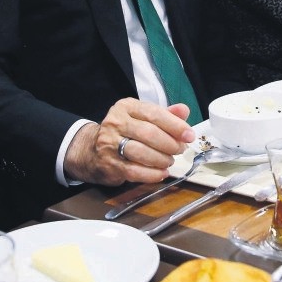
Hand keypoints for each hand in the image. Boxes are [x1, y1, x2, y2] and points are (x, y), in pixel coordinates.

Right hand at [63, 99, 193, 185]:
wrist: (91, 150)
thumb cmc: (126, 132)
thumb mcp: (144, 118)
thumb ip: (166, 114)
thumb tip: (184, 110)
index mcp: (127, 107)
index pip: (155, 113)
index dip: (175, 125)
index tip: (189, 136)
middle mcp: (115, 122)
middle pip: (149, 133)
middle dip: (170, 144)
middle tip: (180, 150)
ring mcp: (109, 144)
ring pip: (141, 152)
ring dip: (162, 159)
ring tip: (170, 161)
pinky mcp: (108, 164)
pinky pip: (134, 171)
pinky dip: (152, 174)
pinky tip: (162, 173)